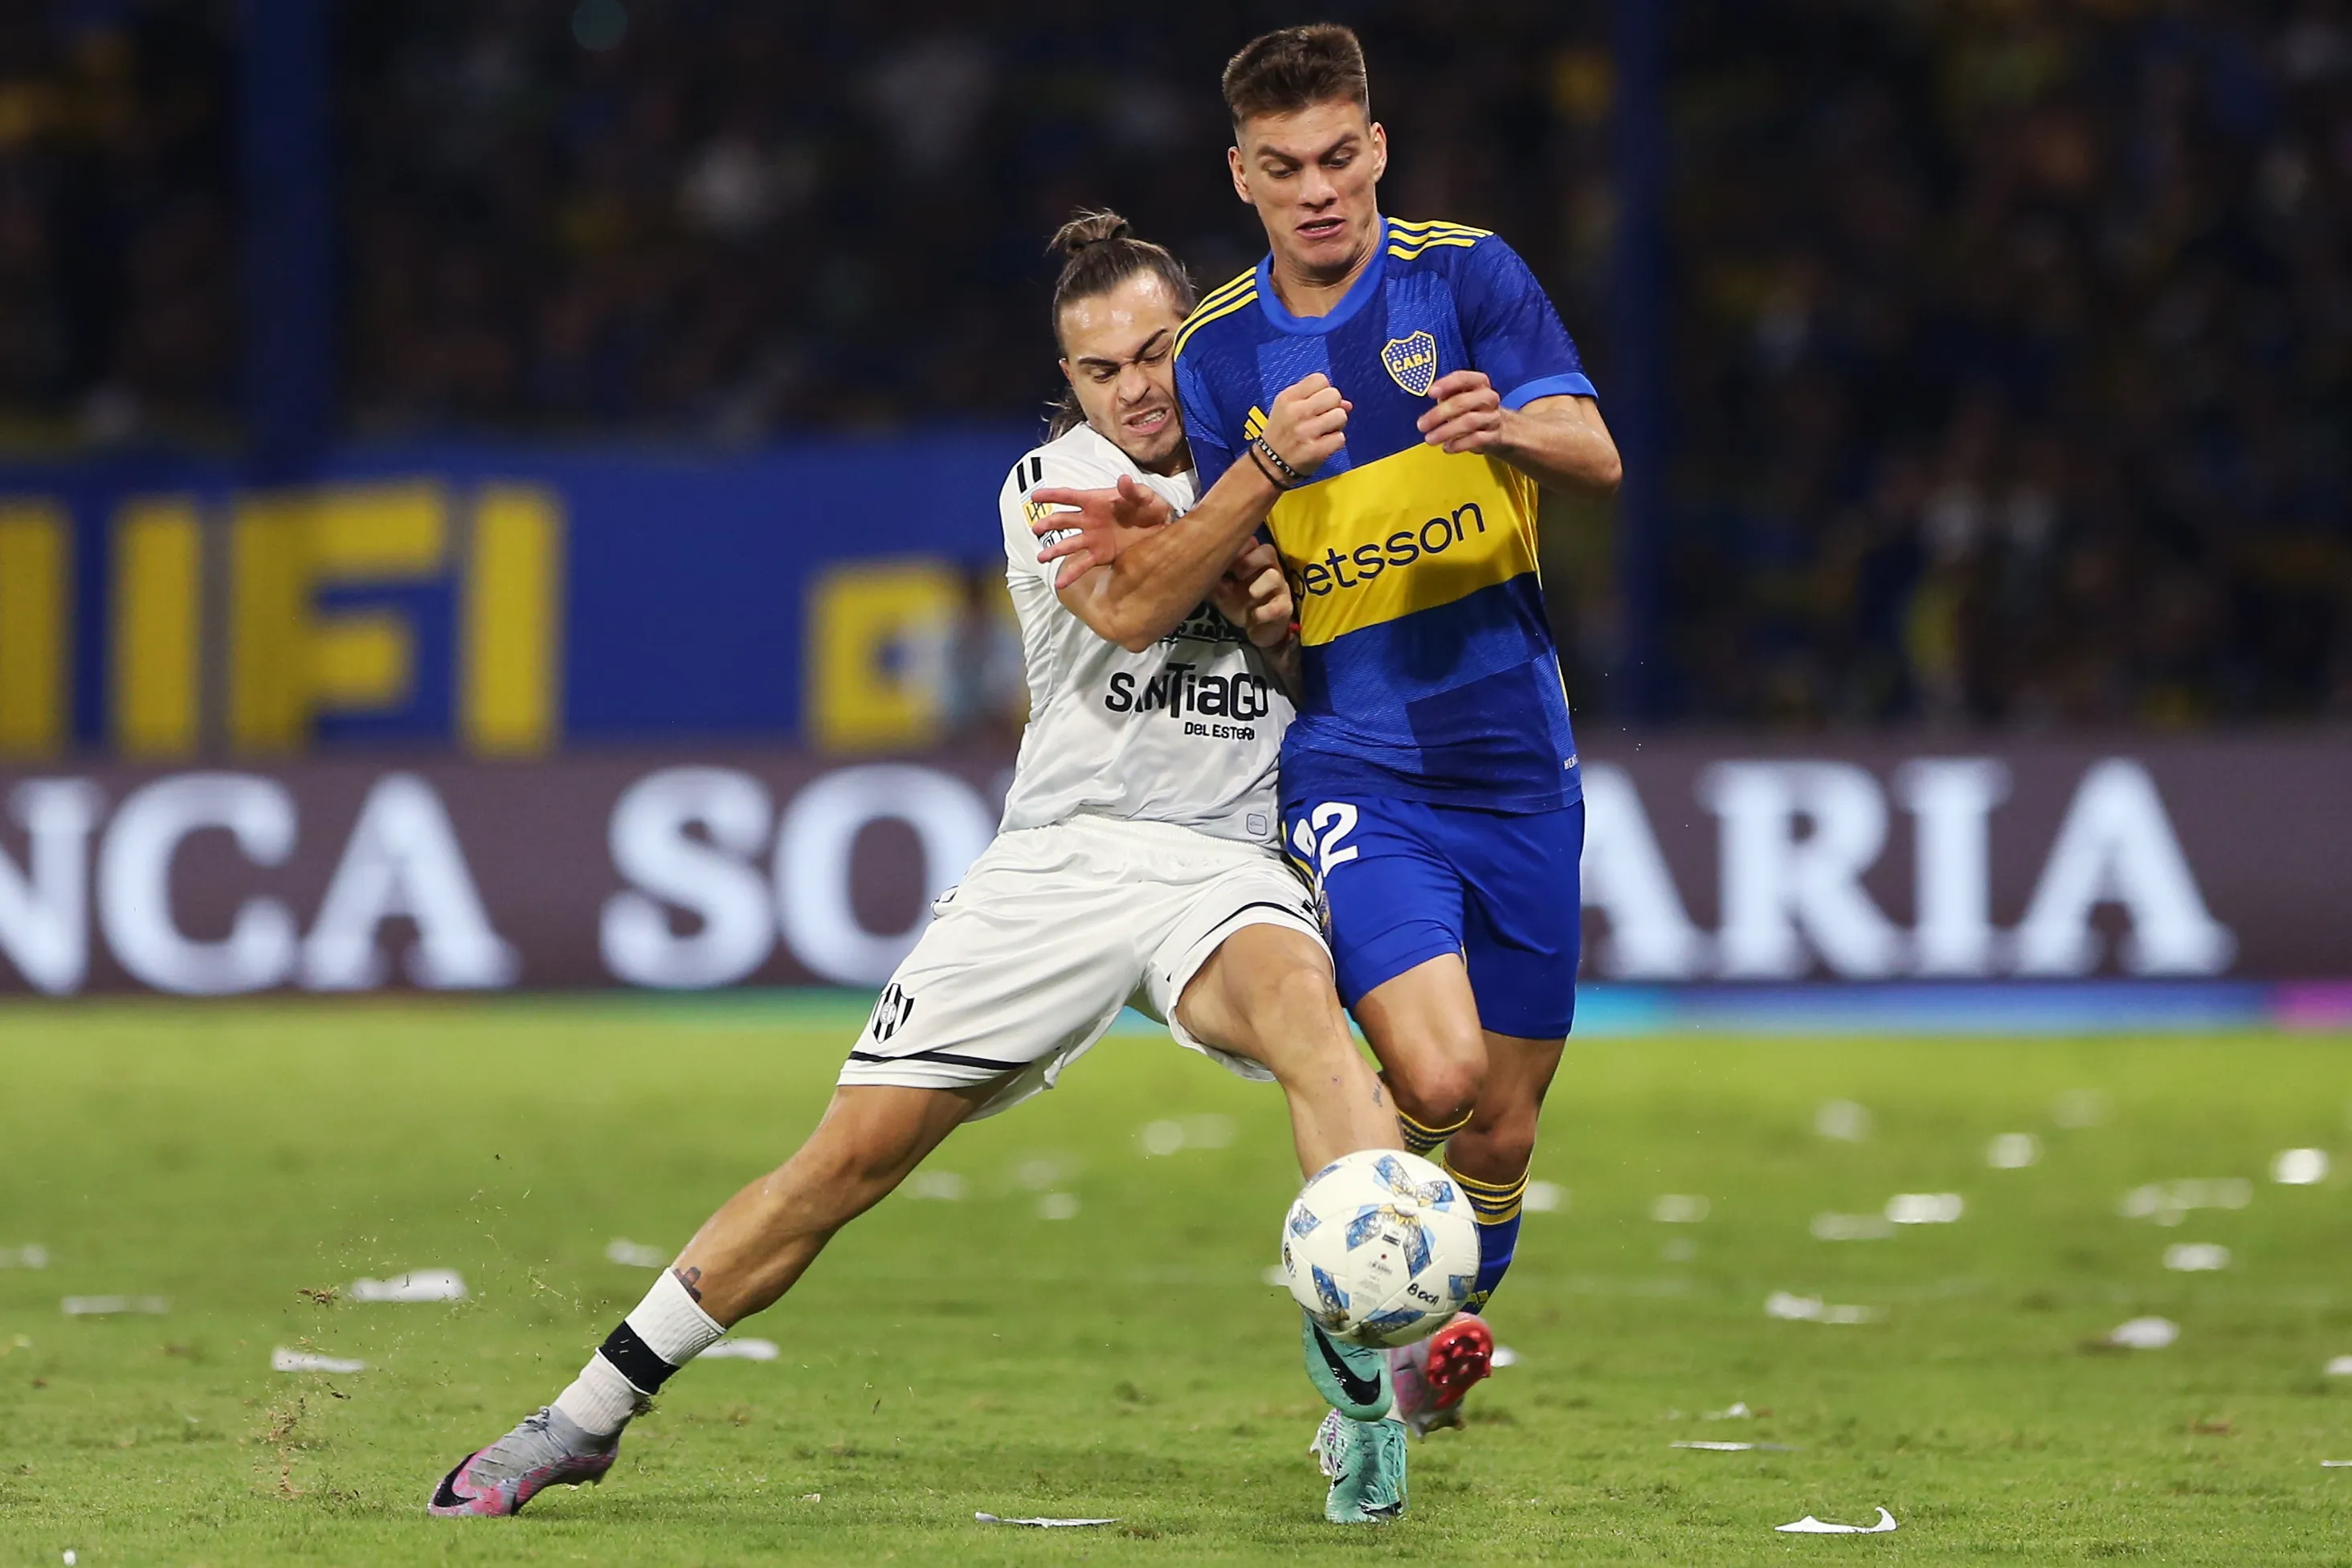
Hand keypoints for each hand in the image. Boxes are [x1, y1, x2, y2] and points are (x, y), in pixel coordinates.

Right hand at [1031, 474, 1175, 589]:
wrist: (1161, 528)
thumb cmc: (1150, 507)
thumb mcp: (1145, 496)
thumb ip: (1133, 490)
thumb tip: (1123, 480)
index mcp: (1095, 501)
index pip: (1069, 497)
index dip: (1051, 495)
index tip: (1034, 497)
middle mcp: (1089, 520)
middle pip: (1063, 520)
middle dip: (1048, 524)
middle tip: (1036, 529)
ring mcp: (1092, 538)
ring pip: (1068, 544)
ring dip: (1054, 550)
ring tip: (1041, 557)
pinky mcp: (1099, 555)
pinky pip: (1082, 564)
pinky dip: (1071, 574)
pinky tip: (1060, 584)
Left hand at [1209, 539, 1293, 648]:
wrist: (1255, 629)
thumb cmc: (1238, 602)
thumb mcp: (1221, 591)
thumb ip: (1212, 582)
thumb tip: (1204, 576)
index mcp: (1253, 561)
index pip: (1250, 543)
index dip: (1238, 547)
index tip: (1222, 558)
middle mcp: (1269, 569)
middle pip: (1268, 551)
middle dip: (1250, 560)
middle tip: (1236, 573)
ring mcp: (1279, 588)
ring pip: (1275, 576)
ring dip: (1260, 584)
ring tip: (1251, 594)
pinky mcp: (1285, 607)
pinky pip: (1281, 605)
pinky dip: (1266, 611)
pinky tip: (1255, 616)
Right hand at [1263, 372, 1350, 478]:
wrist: (1268, 465)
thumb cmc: (1281, 434)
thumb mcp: (1287, 408)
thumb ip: (1315, 399)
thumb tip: (1347, 404)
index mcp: (1288, 398)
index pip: (1320, 379)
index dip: (1324, 391)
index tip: (1317, 403)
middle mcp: (1296, 412)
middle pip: (1334, 395)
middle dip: (1334, 406)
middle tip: (1323, 418)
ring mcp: (1305, 432)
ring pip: (1341, 415)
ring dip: (1337, 425)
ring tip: (1324, 432)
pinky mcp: (1315, 450)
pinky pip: (1340, 438)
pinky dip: (1336, 442)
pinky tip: (1324, 445)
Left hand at [1418, 369, 1504, 453]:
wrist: (1500, 428)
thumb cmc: (1473, 409)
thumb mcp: (1460, 396)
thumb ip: (1446, 394)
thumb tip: (1431, 394)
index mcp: (1479, 383)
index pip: (1463, 378)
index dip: (1446, 384)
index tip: (1430, 393)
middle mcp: (1488, 398)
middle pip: (1463, 402)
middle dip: (1439, 414)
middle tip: (1421, 425)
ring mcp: (1493, 416)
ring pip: (1469, 422)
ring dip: (1446, 431)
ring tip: (1430, 439)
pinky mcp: (1495, 435)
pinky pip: (1477, 439)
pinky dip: (1459, 444)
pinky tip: (1447, 447)